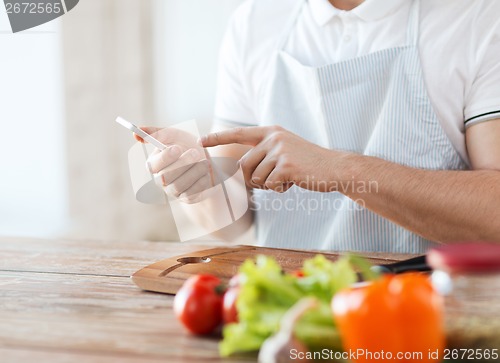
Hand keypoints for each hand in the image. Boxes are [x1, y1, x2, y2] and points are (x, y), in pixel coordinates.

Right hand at [135, 126, 213, 202]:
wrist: (208, 163)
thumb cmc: (188, 147)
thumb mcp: (175, 136)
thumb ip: (158, 133)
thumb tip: (136, 133)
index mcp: (155, 164)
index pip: (152, 165)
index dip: (164, 158)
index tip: (177, 148)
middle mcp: (161, 179)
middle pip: (165, 177)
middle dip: (182, 164)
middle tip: (196, 153)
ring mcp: (173, 190)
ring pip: (178, 186)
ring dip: (193, 172)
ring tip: (205, 162)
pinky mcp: (186, 198)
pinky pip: (190, 193)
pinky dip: (200, 182)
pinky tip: (206, 173)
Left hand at [201, 126, 340, 191]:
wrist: (335, 168)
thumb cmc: (308, 164)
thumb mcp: (284, 153)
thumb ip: (263, 157)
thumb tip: (239, 175)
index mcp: (271, 132)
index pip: (239, 133)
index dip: (218, 138)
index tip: (200, 141)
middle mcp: (273, 137)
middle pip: (243, 166)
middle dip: (254, 180)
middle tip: (274, 179)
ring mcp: (279, 150)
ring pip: (256, 178)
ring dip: (270, 185)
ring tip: (289, 177)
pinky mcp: (286, 165)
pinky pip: (269, 185)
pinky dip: (280, 189)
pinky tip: (295, 181)